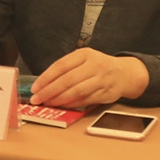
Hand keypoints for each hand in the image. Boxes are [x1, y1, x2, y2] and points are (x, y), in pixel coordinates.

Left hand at [30, 48, 148, 108]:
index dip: (46, 77)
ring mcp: (101, 79)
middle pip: (68, 79)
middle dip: (49, 91)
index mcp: (85, 54)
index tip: (35, 87)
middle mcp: (94, 65)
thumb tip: (44, 83)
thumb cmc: (98, 65)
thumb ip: (68, 67)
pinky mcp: (106, 93)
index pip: (62, 65)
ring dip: (59, 99)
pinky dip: (72, 104)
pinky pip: (85, 100)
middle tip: (37, 98)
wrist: (124, 73)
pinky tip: (62, 106)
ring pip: (76, 91)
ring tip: (47, 103)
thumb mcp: (84, 58)